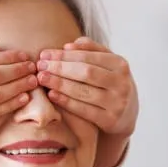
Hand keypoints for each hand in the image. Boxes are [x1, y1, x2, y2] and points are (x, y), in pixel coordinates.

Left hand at [36, 38, 136, 166]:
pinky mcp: (110, 120)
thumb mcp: (107, 64)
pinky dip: (66, 101)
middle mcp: (121, 83)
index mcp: (120, 64)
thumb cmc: (110, 83)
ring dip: (59, 84)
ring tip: (42, 78)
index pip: (88, 56)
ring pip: (83, 91)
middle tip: (40, 66)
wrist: (127, 115)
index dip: (64, 55)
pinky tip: (51, 95)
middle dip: (60, 68)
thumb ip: (91, 50)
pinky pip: (84, 110)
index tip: (45, 54)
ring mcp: (117, 103)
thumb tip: (68, 46)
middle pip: (85, 72)